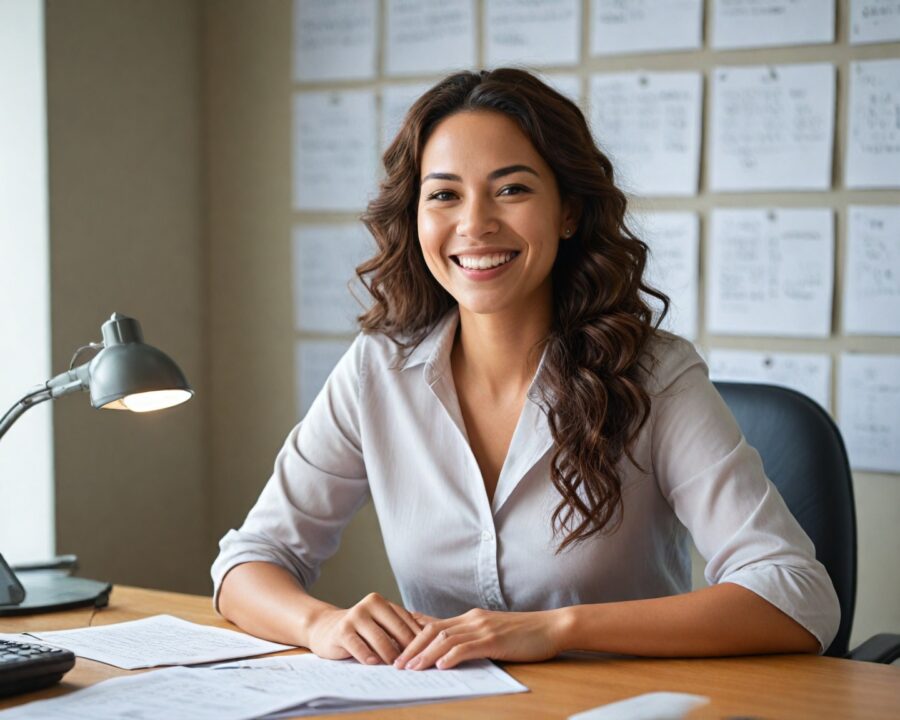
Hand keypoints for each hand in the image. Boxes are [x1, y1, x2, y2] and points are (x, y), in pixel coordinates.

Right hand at [305, 592, 422, 664]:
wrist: (326, 628)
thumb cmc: (360, 630)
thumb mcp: (379, 624)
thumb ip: (397, 629)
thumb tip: (426, 645)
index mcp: (382, 602)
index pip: (407, 621)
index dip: (419, 640)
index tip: (428, 655)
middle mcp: (369, 604)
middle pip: (397, 630)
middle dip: (408, 649)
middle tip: (415, 665)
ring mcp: (355, 616)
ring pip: (380, 639)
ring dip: (391, 655)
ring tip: (398, 668)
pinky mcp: (342, 630)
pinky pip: (359, 646)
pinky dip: (369, 656)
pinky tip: (375, 664)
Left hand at [393, 607, 567, 670]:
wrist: (552, 627)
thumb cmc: (525, 634)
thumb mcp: (492, 632)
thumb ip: (472, 637)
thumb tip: (450, 651)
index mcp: (470, 618)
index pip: (433, 625)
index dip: (412, 638)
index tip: (397, 652)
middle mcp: (472, 619)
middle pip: (432, 630)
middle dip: (411, 647)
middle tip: (396, 664)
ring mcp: (483, 628)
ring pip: (445, 639)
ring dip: (425, 654)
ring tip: (410, 668)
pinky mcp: (495, 639)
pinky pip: (467, 647)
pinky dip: (450, 656)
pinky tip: (440, 666)